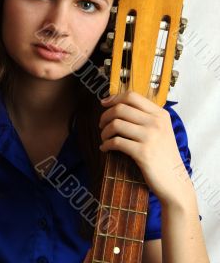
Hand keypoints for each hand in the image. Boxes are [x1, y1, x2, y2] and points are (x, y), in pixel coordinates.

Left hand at [99, 91, 193, 205]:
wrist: (174, 181)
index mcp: (160, 114)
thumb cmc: (163, 155)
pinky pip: (116, 142)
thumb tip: (118, 104)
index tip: (104, 104)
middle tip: (101, 125)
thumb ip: (145, 117)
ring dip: (104, 131)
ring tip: (104, 138)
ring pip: (116, 124)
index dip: (114, 98)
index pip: (132, 96)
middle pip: (121, 108)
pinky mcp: (143, 153)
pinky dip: (106, 144)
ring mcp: (150, 137)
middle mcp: (156, 122)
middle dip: (105, 116)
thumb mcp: (161, 130)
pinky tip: (105, 148)